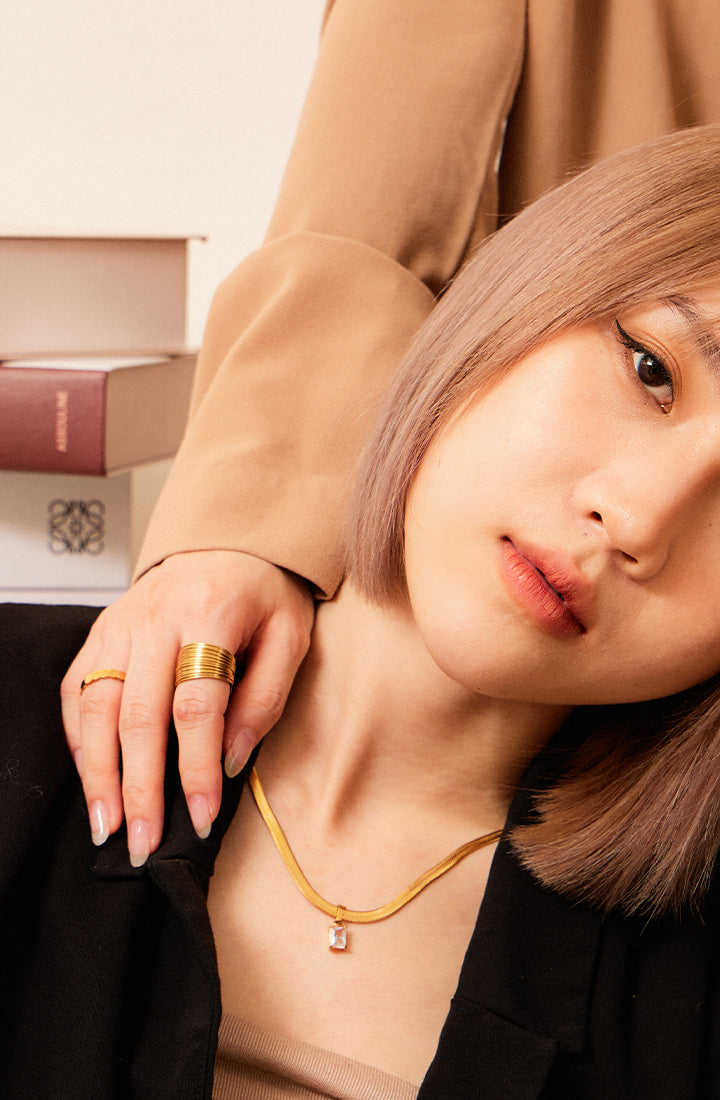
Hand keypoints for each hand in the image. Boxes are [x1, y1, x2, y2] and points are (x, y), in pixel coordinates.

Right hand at [61, 550, 313, 864]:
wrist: (231, 540)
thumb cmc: (265, 592)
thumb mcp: (290, 636)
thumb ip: (265, 697)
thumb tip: (230, 760)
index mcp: (209, 614)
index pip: (195, 705)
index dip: (195, 767)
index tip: (199, 816)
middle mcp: (154, 618)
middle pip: (137, 715)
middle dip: (138, 788)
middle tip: (143, 842)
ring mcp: (120, 624)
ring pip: (96, 707)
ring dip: (98, 773)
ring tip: (107, 826)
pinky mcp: (101, 631)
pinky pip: (76, 689)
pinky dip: (78, 737)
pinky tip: (90, 775)